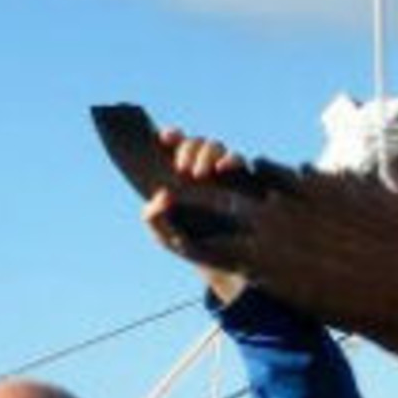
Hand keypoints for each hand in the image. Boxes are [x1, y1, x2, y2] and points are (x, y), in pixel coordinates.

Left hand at [142, 125, 249, 302]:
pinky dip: (231, 159)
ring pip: (216, 146)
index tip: (165, 138)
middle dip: (189, 148)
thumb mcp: (168, 236)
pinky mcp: (243, 181)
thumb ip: (154, 219)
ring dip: (207, 152)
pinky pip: (238, 160)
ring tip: (200, 173)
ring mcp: (224, 173)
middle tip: (183, 169)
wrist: (225, 261)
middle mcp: (203, 169)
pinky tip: (222, 168)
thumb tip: (160, 194)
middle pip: (196, 143)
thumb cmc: (192, 244)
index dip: (172, 136)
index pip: (176, 146)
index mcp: (181, 176)